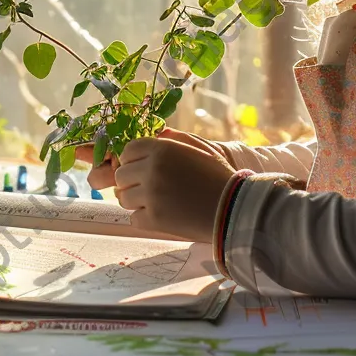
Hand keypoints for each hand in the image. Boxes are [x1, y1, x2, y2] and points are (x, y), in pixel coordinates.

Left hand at [113, 136, 236, 241]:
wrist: (233, 208)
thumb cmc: (218, 176)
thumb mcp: (199, 147)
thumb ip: (174, 139)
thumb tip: (157, 135)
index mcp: (162, 149)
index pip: (128, 150)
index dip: (131, 159)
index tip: (139, 167)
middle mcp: (152, 169)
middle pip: (121, 175)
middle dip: (131, 180)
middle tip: (145, 186)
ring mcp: (151, 195)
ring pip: (123, 197)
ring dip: (135, 200)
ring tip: (152, 201)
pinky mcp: (154, 219)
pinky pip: (133, 218)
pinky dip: (143, 218)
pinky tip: (159, 214)